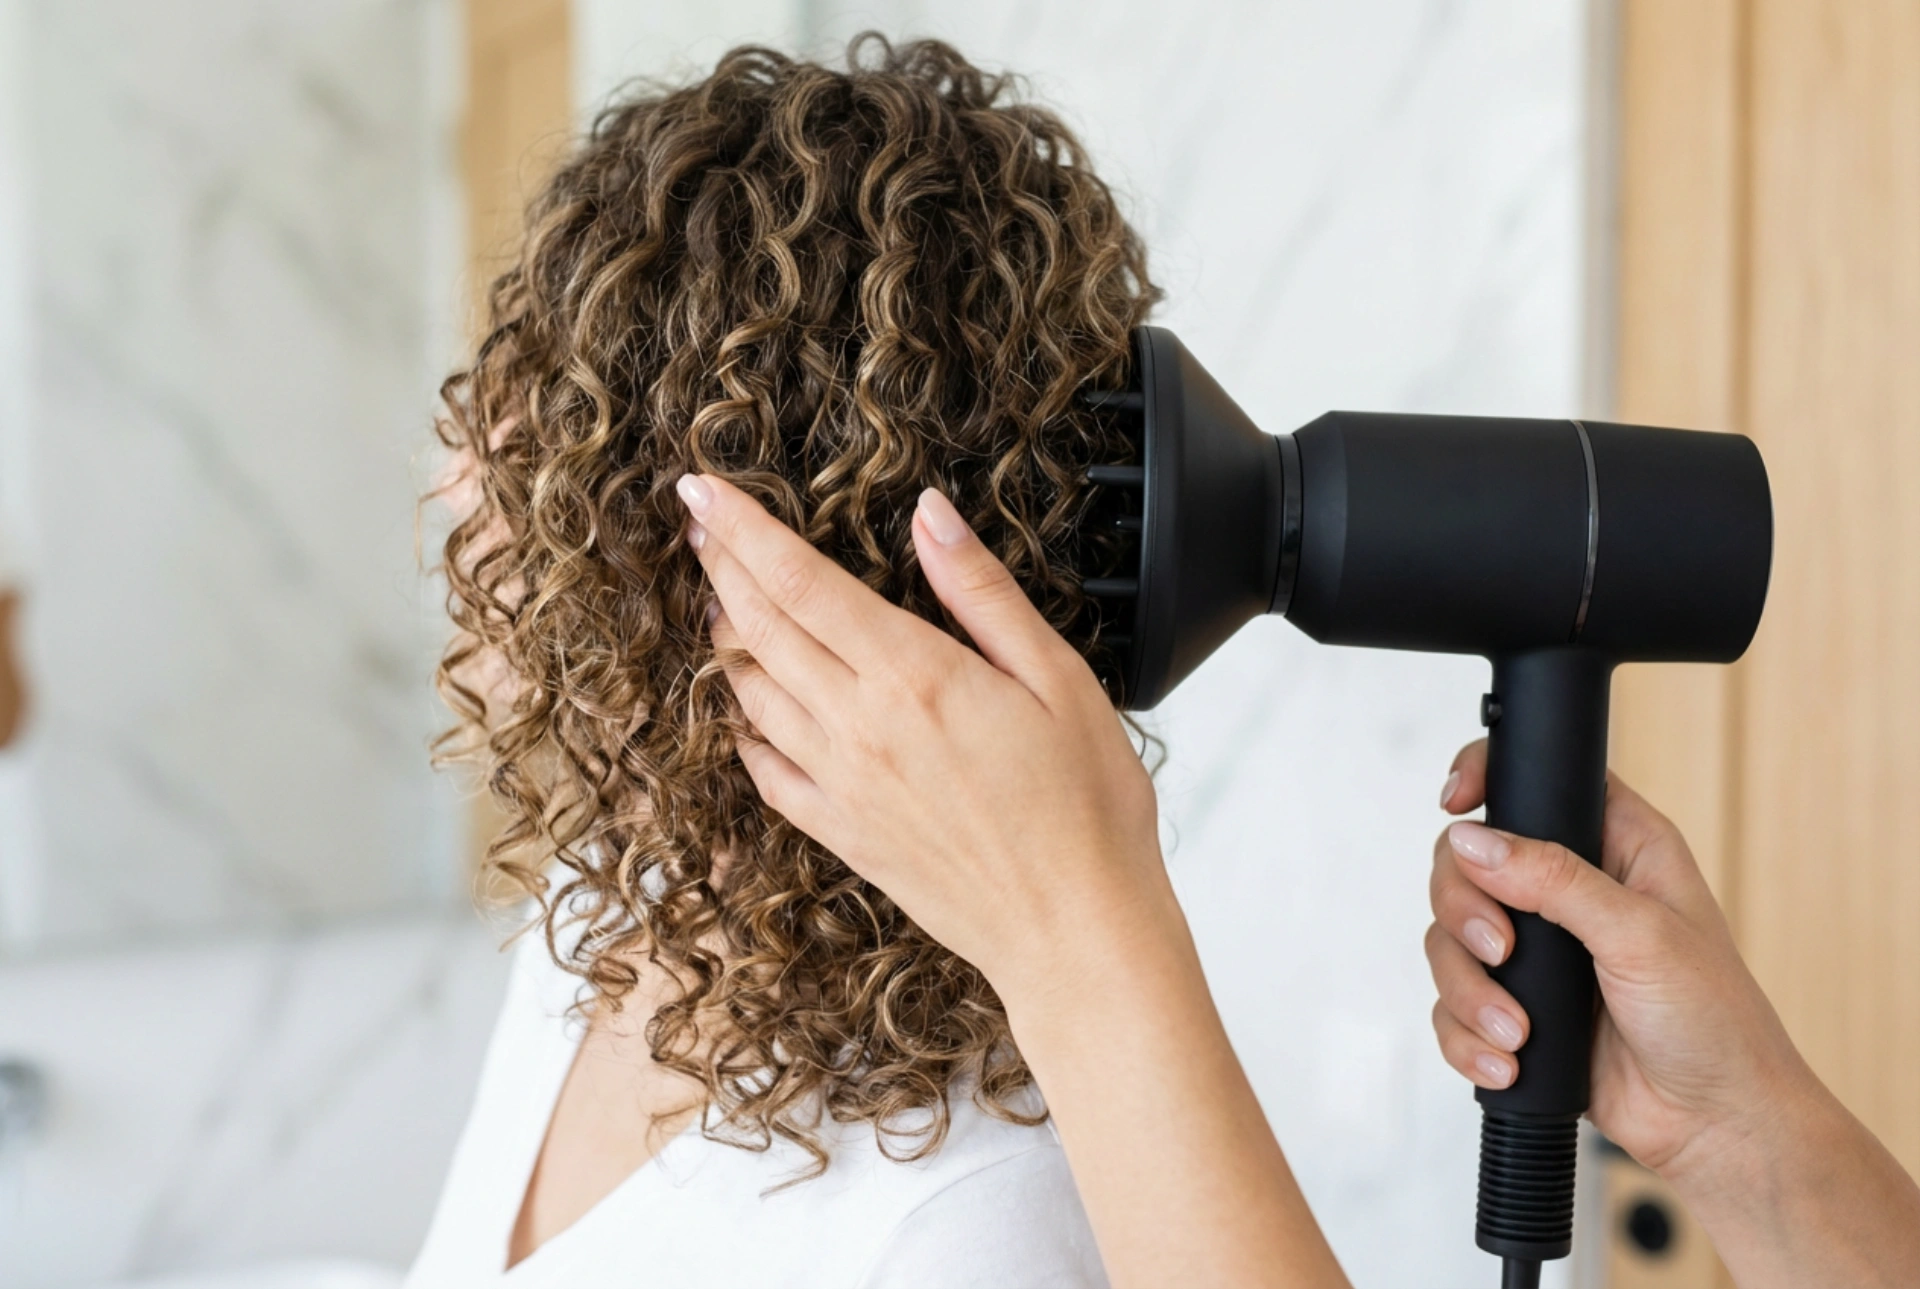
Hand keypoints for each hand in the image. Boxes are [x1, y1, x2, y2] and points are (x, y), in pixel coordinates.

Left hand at [675, 474, 1171, 996]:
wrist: (1075, 935)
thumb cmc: (1088, 807)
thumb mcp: (1059, 677)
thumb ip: (982, 592)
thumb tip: (929, 514)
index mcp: (913, 677)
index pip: (800, 582)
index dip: (744, 528)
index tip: (702, 486)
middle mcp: (859, 729)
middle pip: (760, 628)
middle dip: (720, 564)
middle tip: (695, 519)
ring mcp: (842, 786)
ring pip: (751, 695)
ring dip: (724, 637)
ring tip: (715, 597)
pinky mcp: (842, 835)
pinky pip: (765, 771)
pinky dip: (740, 728)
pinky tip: (740, 709)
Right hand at [1430, 743, 1919, 1285]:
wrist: (1715, 1125)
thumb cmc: (1715, 1023)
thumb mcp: (1641, 936)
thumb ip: (1554, 880)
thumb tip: (1474, 842)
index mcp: (1615, 847)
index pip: (1537, 782)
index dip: (1488, 779)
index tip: (1454, 801)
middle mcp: (1568, 891)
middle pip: (1465, 864)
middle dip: (1466, 913)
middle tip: (1500, 952)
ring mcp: (1538, 952)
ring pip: (1449, 940)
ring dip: (1470, 991)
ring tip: (1516, 1031)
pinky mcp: (1516, 1008)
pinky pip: (1452, 1007)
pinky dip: (1467, 1036)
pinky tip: (1508, 1059)